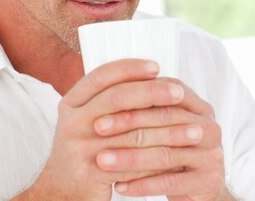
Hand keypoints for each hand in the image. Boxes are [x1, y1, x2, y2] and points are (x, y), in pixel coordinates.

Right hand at [19, 59, 185, 199]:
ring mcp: (78, 149)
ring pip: (131, 134)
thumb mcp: (87, 119)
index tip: (156, 66)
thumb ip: (109, 99)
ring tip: (193, 130)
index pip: (101, 76)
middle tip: (179, 93)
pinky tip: (178, 158)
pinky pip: (131, 164)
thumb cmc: (85, 150)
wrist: (61, 193)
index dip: (129, 69)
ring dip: (167, 131)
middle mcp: (71, 122)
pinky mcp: (89, 175)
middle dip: (152, 93)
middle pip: (116, 98)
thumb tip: (153, 77)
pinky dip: (158, 161)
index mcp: (72, 103)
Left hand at [93, 78, 232, 200]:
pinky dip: (142, 184)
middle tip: (98, 128)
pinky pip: (169, 182)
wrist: (202, 190)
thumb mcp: (169, 128)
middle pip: (166, 119)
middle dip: (127, 123)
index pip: (168, 91)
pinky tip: (120, 185)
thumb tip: (109, 90)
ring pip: (165, 153)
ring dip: (129, 157)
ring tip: (102, 160)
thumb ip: (151, 109)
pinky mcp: (208, 181)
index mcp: (200, 108)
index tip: (102, 101)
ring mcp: (211, 155)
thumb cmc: (179, 154)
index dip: (135, 94)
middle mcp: (210, 128)